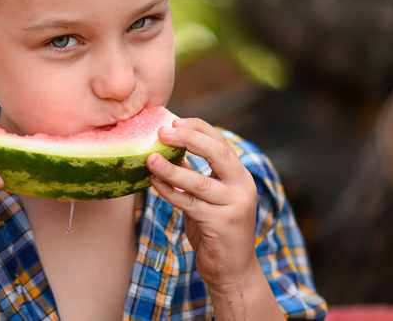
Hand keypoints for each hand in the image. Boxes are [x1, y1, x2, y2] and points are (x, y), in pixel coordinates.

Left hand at [147, 117, 258, 291]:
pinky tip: (153, 183)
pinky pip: (188, 203)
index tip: (174, 121)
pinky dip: (168, 192)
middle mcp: (243, 187)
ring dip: (171, 168)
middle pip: (217, 153)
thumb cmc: (215, 232)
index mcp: (240, 177)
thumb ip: (195, 176)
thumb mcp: (207, 199)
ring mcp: (234, 206)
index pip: (221, 143)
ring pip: (198, 181)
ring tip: (149, 158)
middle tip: (162, 132)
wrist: (232, 272)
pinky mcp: (221, 224)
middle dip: (188, 139)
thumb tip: (171, 152)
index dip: (198, 129)